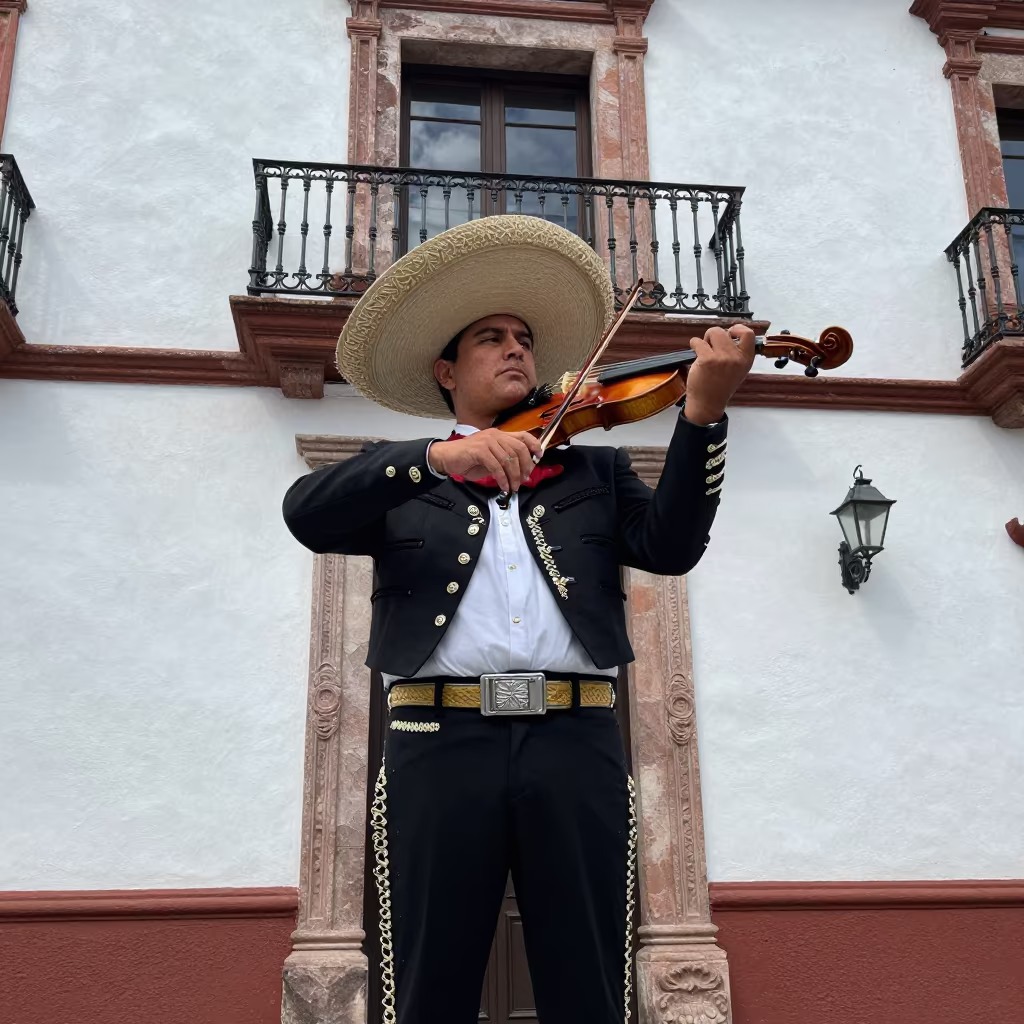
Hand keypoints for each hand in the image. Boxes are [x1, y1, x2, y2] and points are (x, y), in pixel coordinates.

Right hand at [428, 429, 542, 491]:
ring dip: (513, 476)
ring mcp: (487, 441)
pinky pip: (496, 465)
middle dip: (525, 467)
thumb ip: (504, 461)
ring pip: (509, 459)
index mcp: (499, 435)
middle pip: (519, 449)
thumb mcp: (490, 459)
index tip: (539, 457)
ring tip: (513, 487)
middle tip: (524, 480)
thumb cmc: (468, 460)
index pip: (523, 436)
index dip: (534, 445)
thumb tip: (520, 472)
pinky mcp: (479, 450)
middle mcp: (495, 435)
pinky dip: (502, 478)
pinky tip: (503, 486)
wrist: (446, 457)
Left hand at [683, 324, 755, 424]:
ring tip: (704, 349)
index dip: (737, 329)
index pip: (748, 334)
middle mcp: (736, 358)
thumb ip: (736, 353)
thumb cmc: (719, 386)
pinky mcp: (707, 360)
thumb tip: (727, 333)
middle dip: (715, 335)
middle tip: (710, 345)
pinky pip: (698, 342)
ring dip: (705, 339)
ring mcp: (722, 358)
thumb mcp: (737, 370)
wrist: (708, 403)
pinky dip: (694, 343)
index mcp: (746, 360)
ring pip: (713, 332)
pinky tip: (695, 350)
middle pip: (725, 331)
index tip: (729, 332)